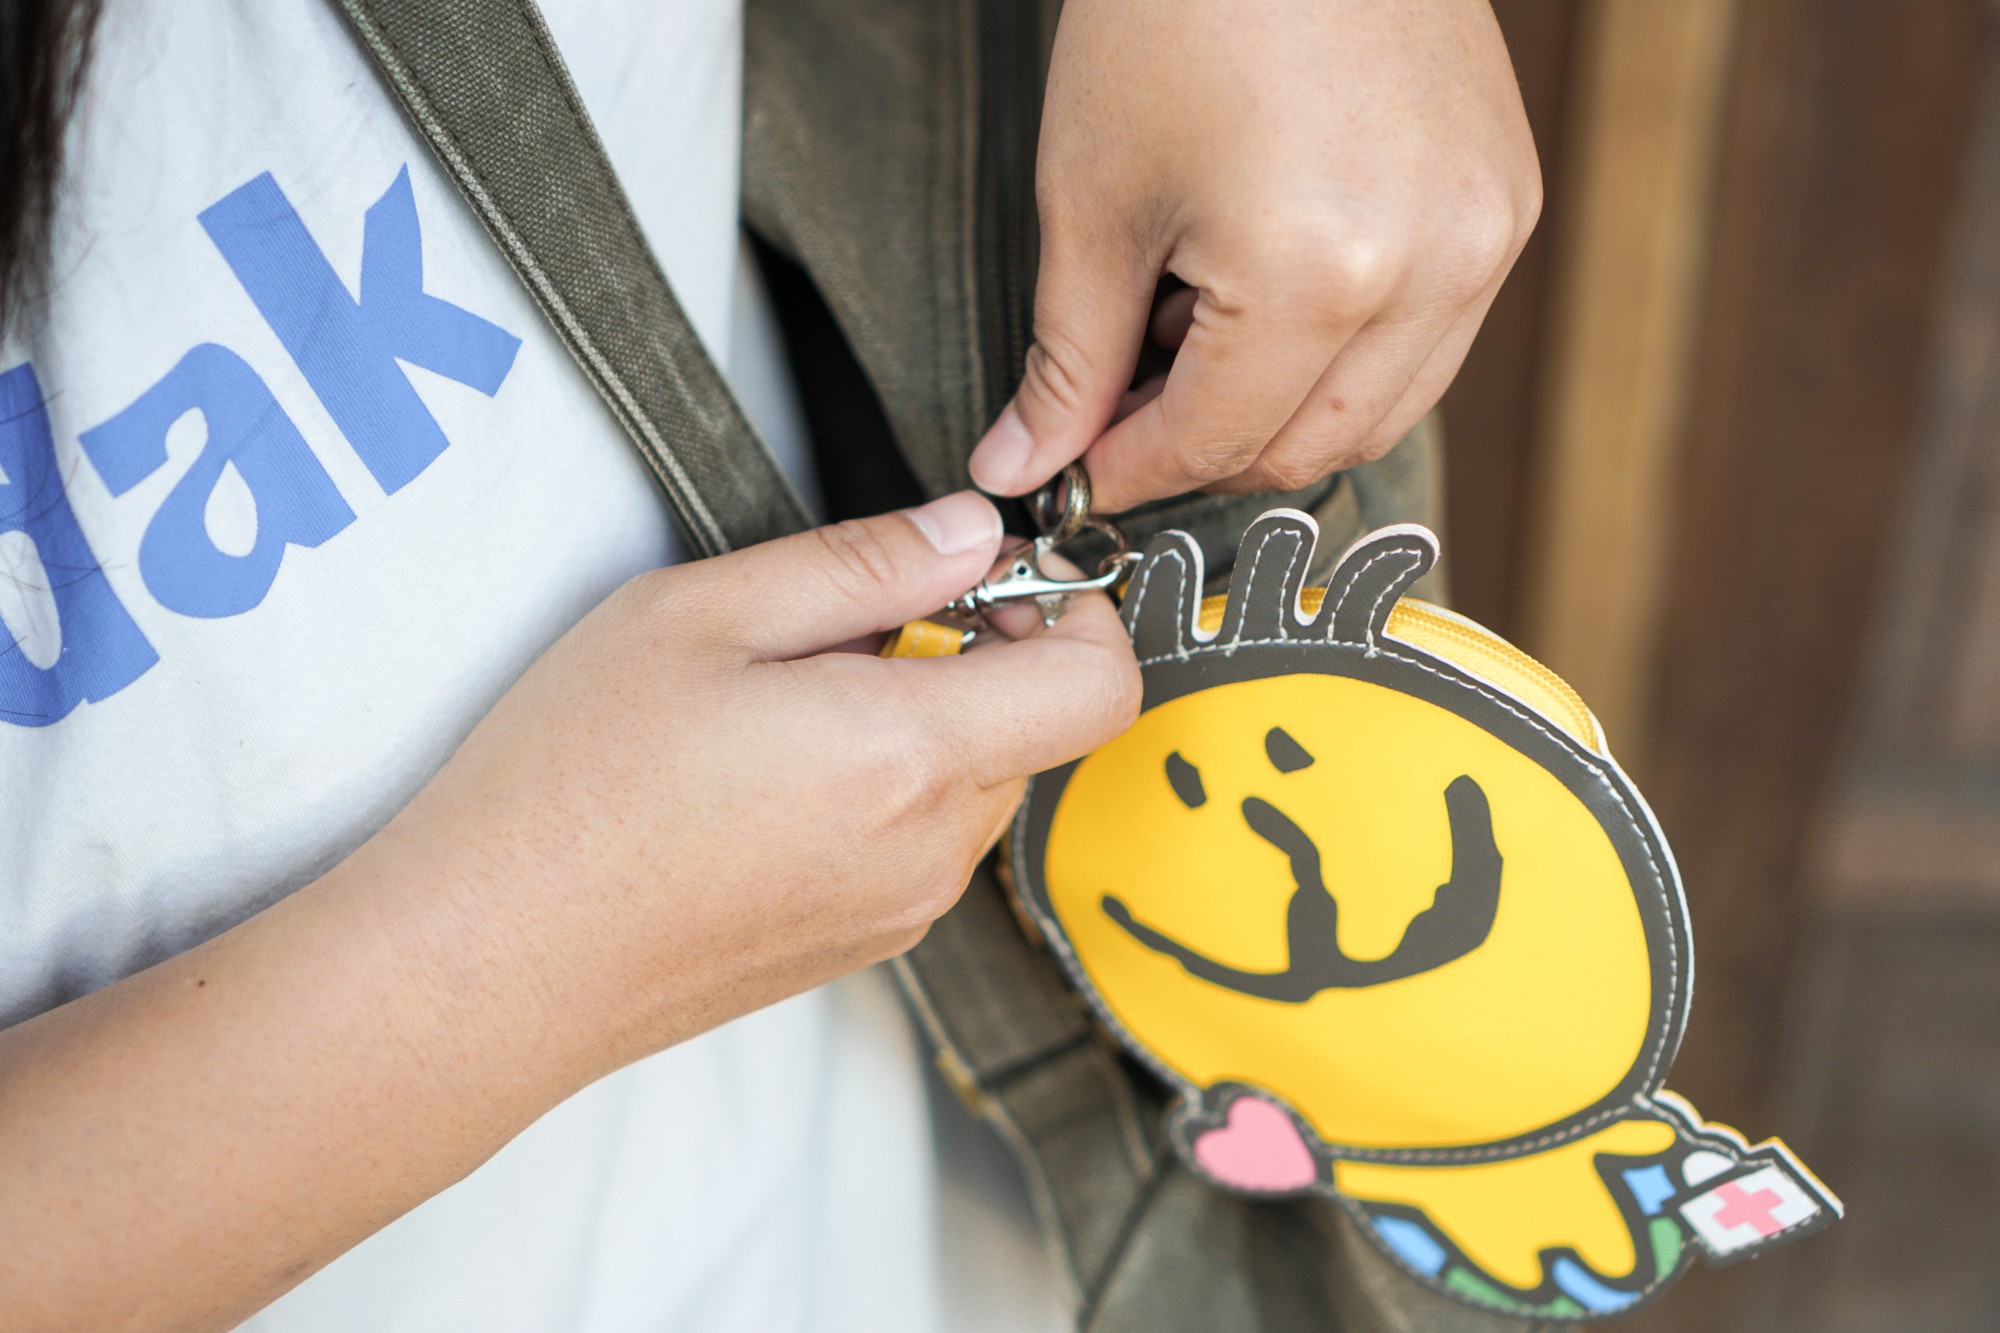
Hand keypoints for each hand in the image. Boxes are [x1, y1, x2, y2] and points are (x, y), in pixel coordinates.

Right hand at [0, 492, 1140, 1332]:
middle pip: (1039, 729)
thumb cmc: (568, 787)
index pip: (1103, 685)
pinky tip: (767, 777)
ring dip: (927, 725)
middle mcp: (931, 850)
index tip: (1004, 576)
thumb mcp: (702, 614)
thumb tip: (970, 534)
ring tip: (787, 706)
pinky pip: (923, 844)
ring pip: (978, 786)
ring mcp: (900, 912)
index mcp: (910, 754)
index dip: (1078, 610)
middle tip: (852, 624)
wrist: (487, 963)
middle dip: (982, 657)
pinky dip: (887, 790)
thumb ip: (864, 564)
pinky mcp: (859, 948)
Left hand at [968, 0, 1539, 512]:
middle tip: (1122, 407)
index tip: (1077, 474)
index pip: (1216, 443)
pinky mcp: (1506, 204)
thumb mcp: (1094, 198)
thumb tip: (1031, 461)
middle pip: (1307, 450)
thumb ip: (1069, 359)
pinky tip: (1267, 288)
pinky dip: (1343, 353)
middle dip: (1204, 450)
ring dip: (1278, 409)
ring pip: (1379, 412)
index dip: (1129, 471)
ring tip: (1194, 322)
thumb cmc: (1183, 0)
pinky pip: (1427, 342)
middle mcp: (1428, 270)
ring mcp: (1484, 237)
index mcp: (1318, 275)